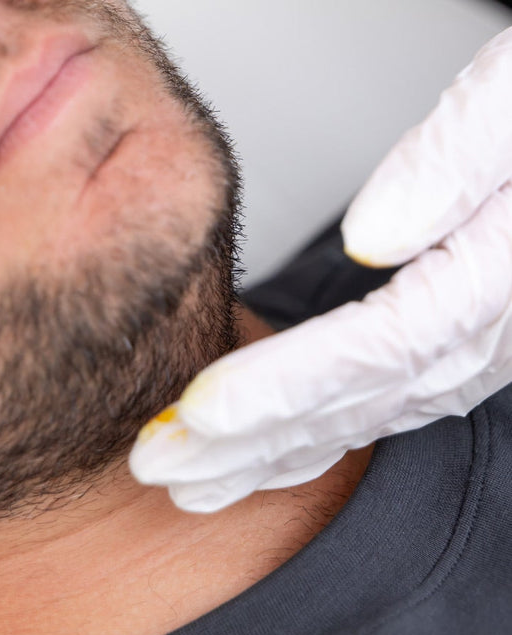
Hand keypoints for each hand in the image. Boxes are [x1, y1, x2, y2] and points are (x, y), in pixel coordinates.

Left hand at [128, 26, 511, 512]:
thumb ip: (453, 160)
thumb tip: (371, 239)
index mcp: (502, 271)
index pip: (374, 348)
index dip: (279, 387)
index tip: (199, 410)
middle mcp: (500, 324)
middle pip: (361, 399)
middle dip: (253, 440)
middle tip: (157, 463)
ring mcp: (493, 336)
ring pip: (373, 410)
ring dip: (278, 448)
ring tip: (192, 474)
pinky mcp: (478, 326)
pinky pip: (392, 393)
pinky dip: (324, 426)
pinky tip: (272, 445)